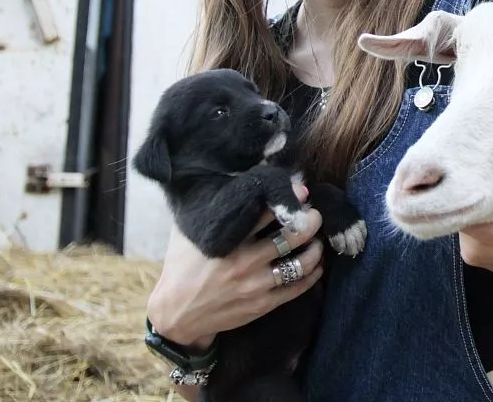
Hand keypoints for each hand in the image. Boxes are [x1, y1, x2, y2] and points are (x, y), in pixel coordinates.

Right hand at [146, 182, 325, 349]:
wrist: (176, 314)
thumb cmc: (182, 266)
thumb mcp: (188, 232)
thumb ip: (208, 208)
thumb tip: (226, 178)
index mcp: (228, 239)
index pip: (267, 212)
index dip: (289, 198)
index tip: (302, 191)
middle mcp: (244, 261)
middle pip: (292, 235)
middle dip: (311, 220)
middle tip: (315, 214)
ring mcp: (255, 284)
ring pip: (301, 262)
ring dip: (316, 248)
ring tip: (317, 239)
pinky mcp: (262, 304)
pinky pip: (297, 287)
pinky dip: (313, 274)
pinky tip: (316, 265)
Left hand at [458, 141, 492, 292]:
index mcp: (492, 234)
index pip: (460, 205)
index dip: (459, 185)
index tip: (465, 164)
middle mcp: (475, 248)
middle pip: (458, 211)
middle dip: (465, 192)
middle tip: (473, 166)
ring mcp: (472, 255)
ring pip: (461, 220)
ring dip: (469, 206)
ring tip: (478, 182)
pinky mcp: (474, 258)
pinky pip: (466, 231)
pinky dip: (473, 219)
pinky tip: (483, 204)